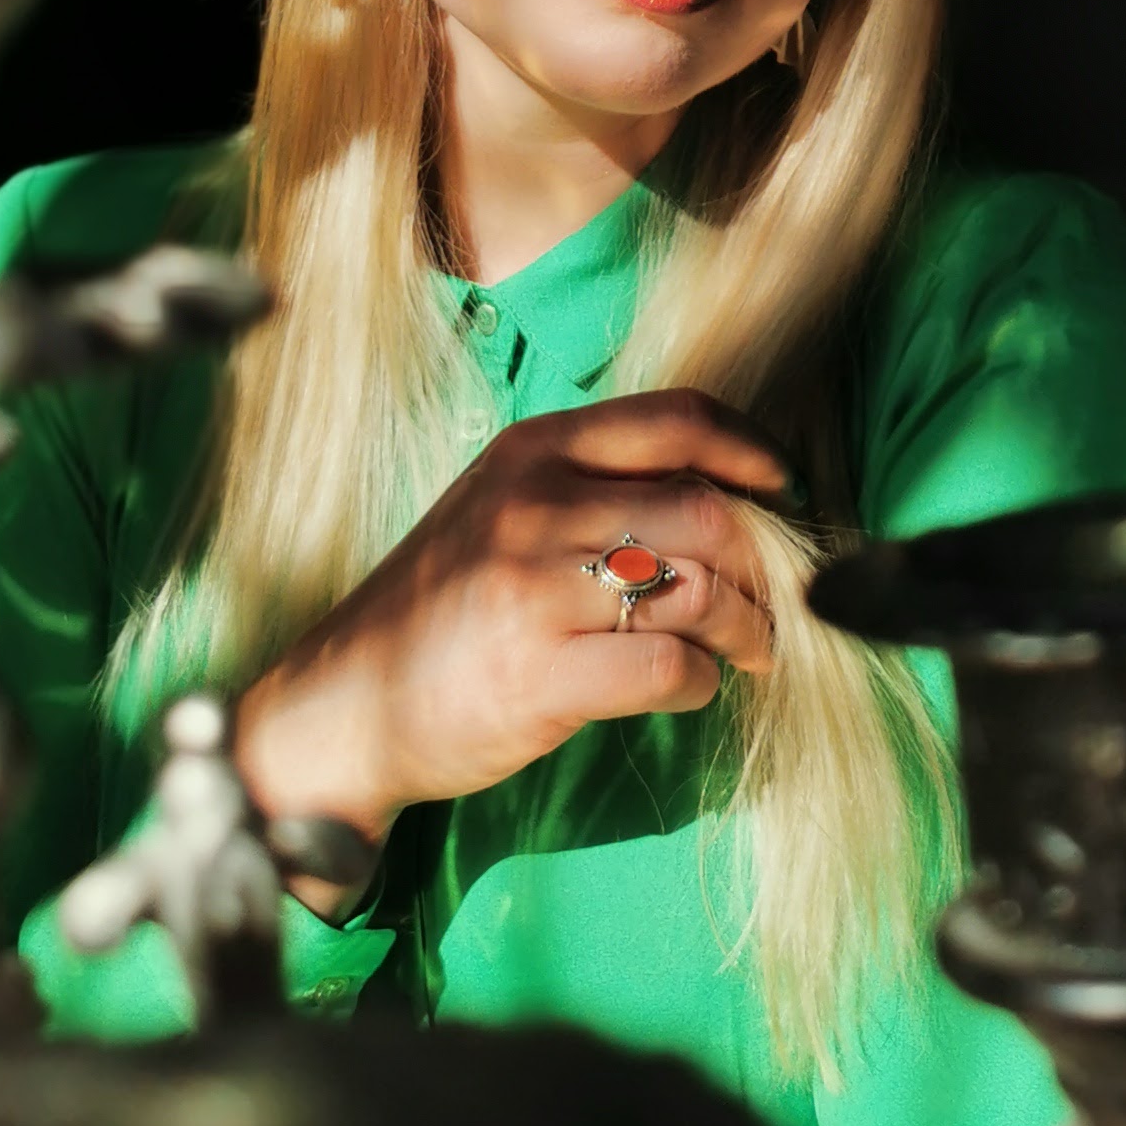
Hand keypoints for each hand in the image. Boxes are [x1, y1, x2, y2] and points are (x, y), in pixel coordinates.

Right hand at [231, 389, 787, 859]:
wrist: (343, 705)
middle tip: (778, 600)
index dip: (749, 449)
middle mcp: (534, 506)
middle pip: (706, 512)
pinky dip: (701, 680)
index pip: (675, 420)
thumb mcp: (501, 512)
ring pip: (700, 590)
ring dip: (748, 628)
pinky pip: (671, 666)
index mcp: (532, 451)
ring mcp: (533, 589)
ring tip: (749, 650)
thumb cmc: (440, 609)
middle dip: (765, 563)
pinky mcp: (539, 675)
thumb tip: (725, 498)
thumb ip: (591, 489)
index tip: (782, 488)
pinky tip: (689, 687)